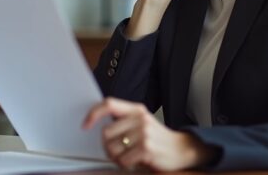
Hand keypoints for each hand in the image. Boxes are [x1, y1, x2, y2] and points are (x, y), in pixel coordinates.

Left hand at [83, 97, 212, 170]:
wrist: (182, 149)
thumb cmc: (157, 138)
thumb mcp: (141, 123)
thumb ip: (123, 121)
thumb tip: (94, 123)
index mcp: (136, 109)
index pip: (108, 104)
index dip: (93, 114)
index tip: (85, 126)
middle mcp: (140, 118)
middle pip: (106, 132)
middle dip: (107, 146)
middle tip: (117, 152)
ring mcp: (144, 133)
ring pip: (112, 148)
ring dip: (116, 157)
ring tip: (127, 157)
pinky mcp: (147, 148)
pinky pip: (123, 159)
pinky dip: (125, 164)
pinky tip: (134, 162)